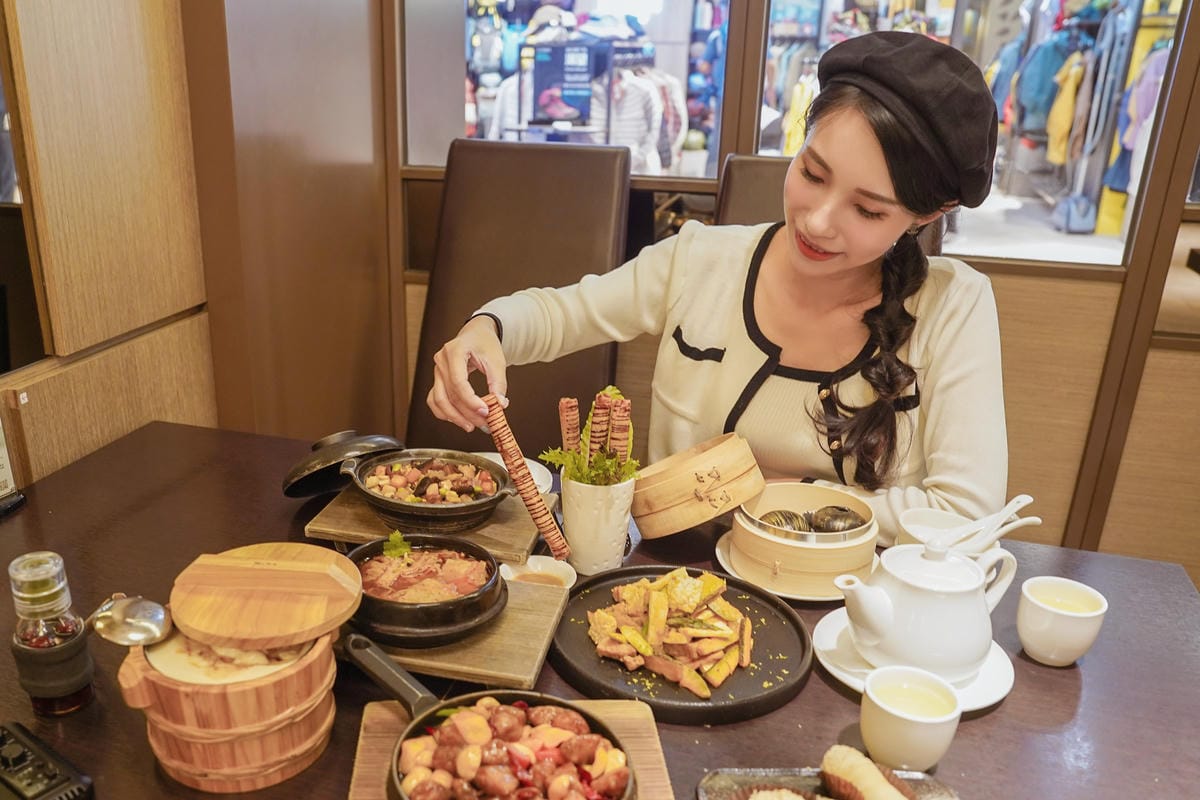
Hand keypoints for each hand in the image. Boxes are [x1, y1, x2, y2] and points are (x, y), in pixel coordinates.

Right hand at [428, 315, 508, 431]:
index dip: (471, 401)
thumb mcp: (497, 360)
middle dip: (467, 413)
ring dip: (455, 417)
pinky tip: (458, 420)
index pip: (458, 382)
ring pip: (439, 400)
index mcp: (454, 351)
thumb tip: (500, 405)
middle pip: (449, 394)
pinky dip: (444, 412)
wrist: (476, 334)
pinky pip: (434, 400)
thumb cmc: (485, 343)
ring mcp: (437, 370)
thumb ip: (499, 383)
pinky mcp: (437, 379)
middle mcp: (441, 361)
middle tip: (484, 424)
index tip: (485, 412)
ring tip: (471, 426)